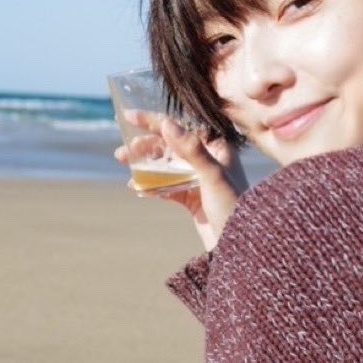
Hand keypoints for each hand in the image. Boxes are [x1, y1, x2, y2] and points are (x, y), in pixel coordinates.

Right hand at [113, 109, 248, 250]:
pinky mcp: (192, 197)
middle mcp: (208, 159)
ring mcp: (198, 179)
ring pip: (165, 165)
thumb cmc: (233, 207)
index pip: (181, 128)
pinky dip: (151, 185)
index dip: (154, 121)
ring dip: (144, 164)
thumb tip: (167, 124)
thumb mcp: (213, 176)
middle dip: (144, 147)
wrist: (240, 247)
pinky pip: (167, 186)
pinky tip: (137, 187)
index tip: (130, 116)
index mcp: (217, 147)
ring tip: (124, 164)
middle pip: (169, 146)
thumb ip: (191, 150)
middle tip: (122, 152)